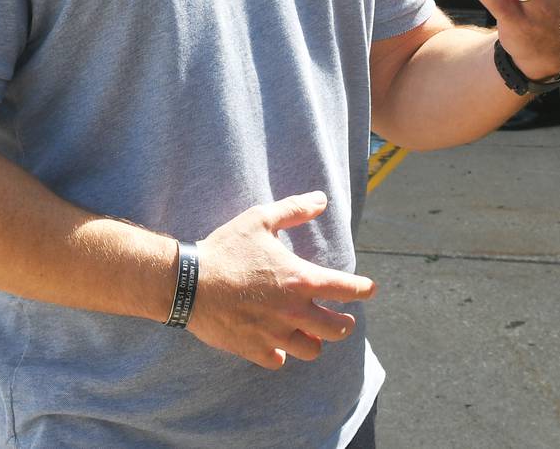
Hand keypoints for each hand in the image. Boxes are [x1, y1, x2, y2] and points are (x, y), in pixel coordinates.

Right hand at [187, 192, 376, 369]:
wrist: (188, 283)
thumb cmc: (226, 248)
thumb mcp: (261, 219)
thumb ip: (294, 209)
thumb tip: (321, 200)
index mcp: (300, 280)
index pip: (345, 289)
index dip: (364, 289)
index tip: (372, 289)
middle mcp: (293, 311)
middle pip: (336, 328)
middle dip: (345, 324)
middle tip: (344, 319)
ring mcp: (274, 333)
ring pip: (311, 350)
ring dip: (316, 341)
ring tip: (313, 333)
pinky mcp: (253, 349)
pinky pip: (278, 360)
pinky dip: (282, 354)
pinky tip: (278, 345)